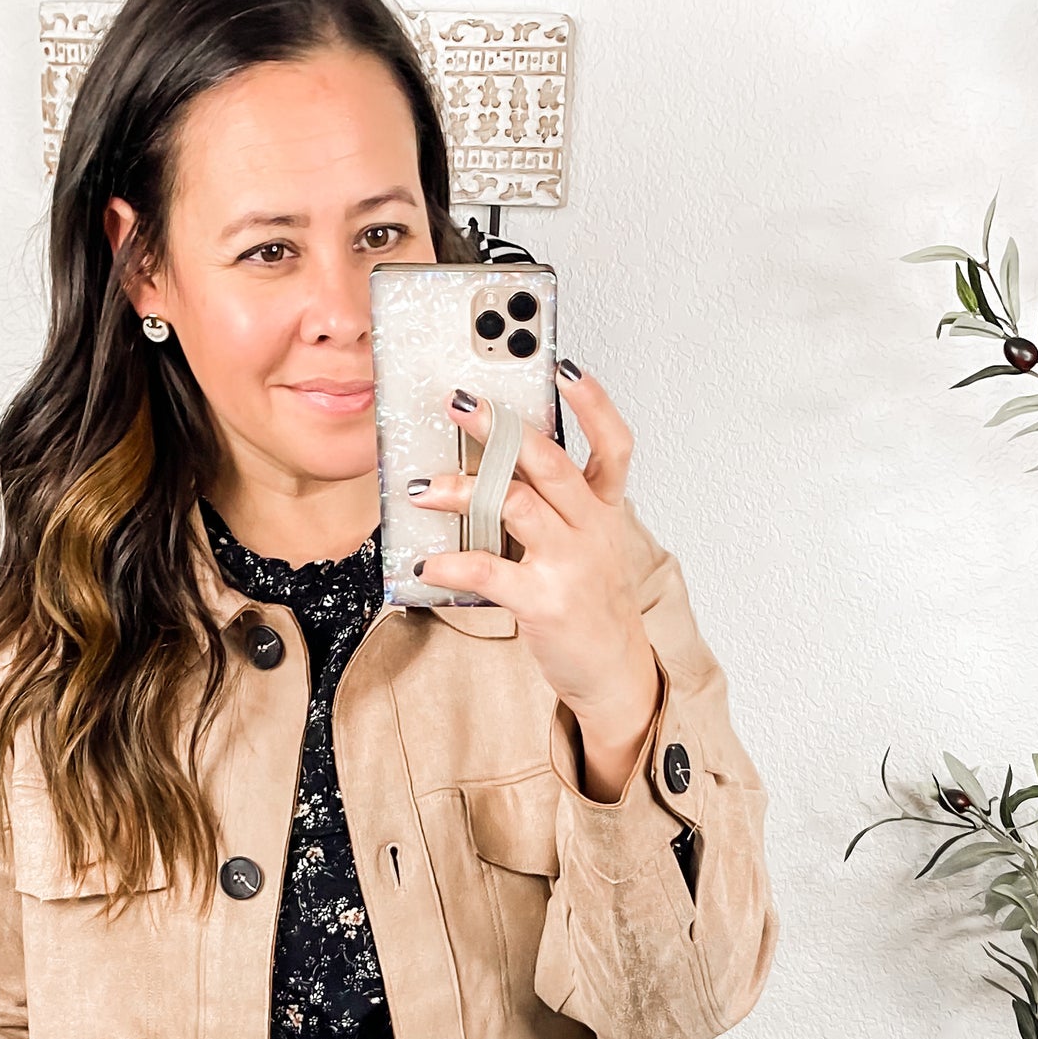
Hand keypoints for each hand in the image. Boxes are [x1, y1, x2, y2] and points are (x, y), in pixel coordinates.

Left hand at [409, 360, 661, 798]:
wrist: (613, 672)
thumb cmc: (589, 605)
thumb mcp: (587, 546)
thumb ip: (552, 507)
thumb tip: (489, 470)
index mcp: (603, 510)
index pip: (612, 444)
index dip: (592, 402)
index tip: (563, 366)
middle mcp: (591, 529)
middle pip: (549, 461)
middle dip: (500, 426)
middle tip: (458, 402)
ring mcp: (570, 564)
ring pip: (516, 504)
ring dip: (463, 489)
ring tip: (424, 486)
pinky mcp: (544, 601)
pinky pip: (489, 571)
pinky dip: (451, 565)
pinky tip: (424, 563)